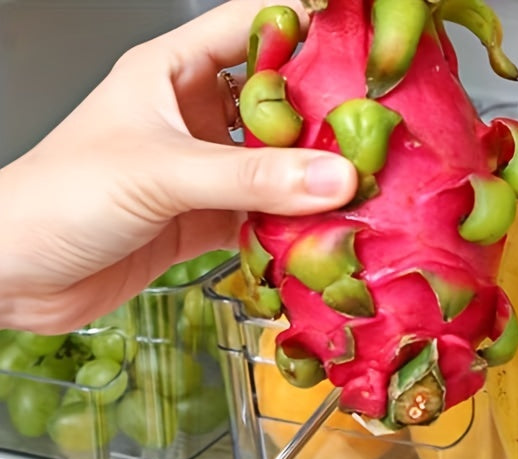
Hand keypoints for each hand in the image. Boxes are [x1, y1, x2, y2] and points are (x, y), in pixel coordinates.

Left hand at [0, 0, 355, 333]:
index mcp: (172, 71)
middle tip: (381, 133)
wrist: (16, 273)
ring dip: (314, 183)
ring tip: (367, 190)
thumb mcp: (162, 173)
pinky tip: (324, 237)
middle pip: (277, 104)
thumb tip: (336, 178)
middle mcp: (191, 115)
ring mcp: (202, 171)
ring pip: (275, 168)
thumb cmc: (59, 197)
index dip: (308, 29)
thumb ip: (251, 177)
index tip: (363, 45)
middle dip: (327, 119)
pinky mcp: (204, 221)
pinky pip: (263, 219)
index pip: (252, 26)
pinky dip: (293, 230)